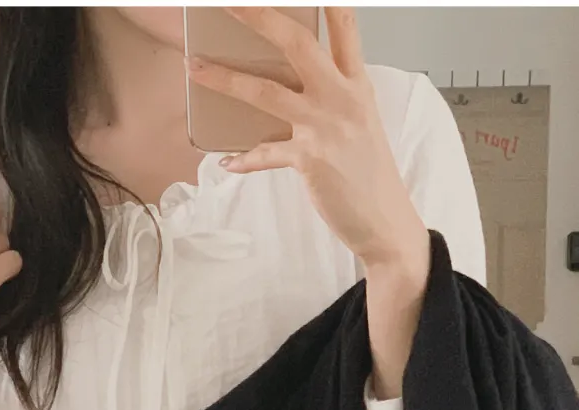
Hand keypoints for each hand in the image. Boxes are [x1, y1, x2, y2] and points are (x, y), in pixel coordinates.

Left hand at [185, 7, 427, 271]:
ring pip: (266, 92)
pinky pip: (264, 154)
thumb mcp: (358, 121)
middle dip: (260, 18)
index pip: (345, 26)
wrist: (383, 218)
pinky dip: (243, 159)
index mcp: (356, 83)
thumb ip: (331, 96)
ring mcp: (324, 127)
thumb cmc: (367, 172)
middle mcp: (342, 97)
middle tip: (230, 3)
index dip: (328, 2)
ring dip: (226, 79)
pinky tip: (226, 162)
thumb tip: (289, 86)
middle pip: (297, 44)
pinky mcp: (310, 159)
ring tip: (195, 68)